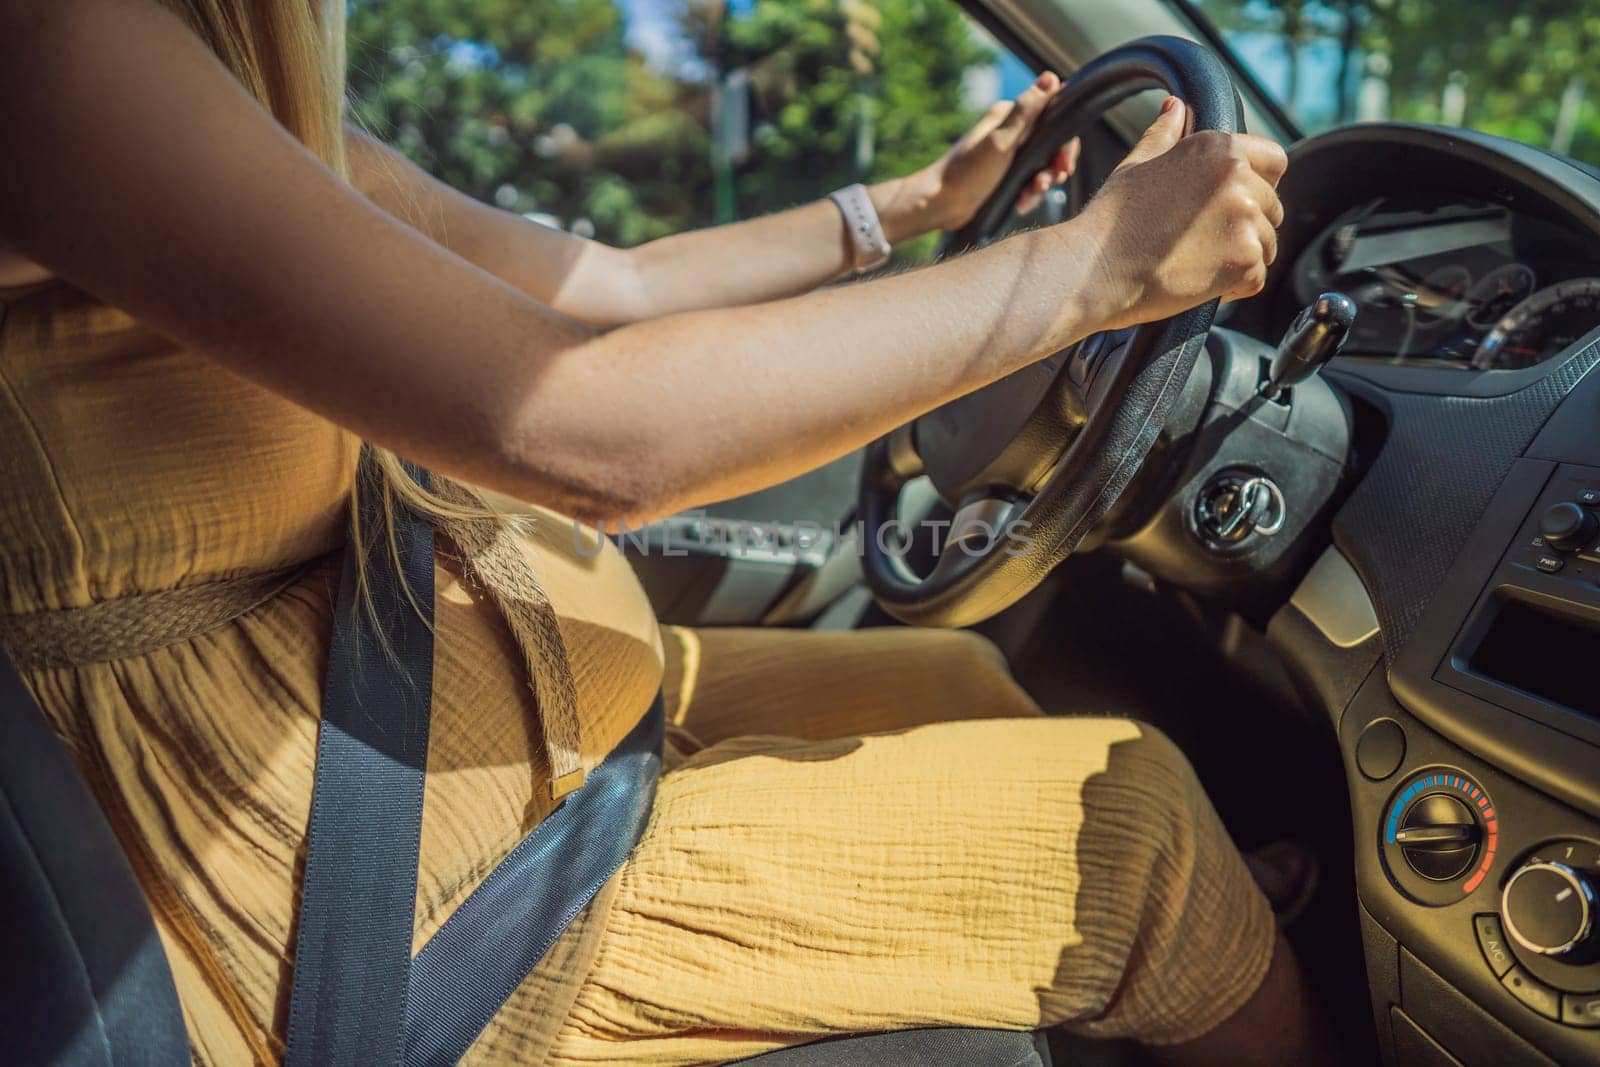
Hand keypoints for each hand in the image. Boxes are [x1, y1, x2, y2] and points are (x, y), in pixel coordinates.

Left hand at [875, 72, 1079, 237]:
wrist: (938, 204)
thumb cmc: (966, 173)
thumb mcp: (1000, 141)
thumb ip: (1026, 111)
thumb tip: (1050, 78)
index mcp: (1009, 116)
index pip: (1053, 118)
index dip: (1065, 142)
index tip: (1064, 163)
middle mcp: (1010, 131)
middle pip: (1051, 146)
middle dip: (1053, 168)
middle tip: (1045, 184)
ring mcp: (1008, 154)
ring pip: (1042, 167)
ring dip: (1041, 184)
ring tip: (1029, 197)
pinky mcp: (1004, 175)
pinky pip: (1029, 182)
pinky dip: (1029, 194)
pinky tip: (1021, 205)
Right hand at [1073, 97, 1286, 331]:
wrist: (1093, 270)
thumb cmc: (1109, 222)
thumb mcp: (1135, 167)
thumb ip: (1164, 136)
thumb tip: (1175, 107)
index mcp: (1216, 148)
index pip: (1274, 160)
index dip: (1258, 184)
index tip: (1230, 204)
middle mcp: (1237, 178)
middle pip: (1272, 206)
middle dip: (1247, 226)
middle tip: (1202, 242)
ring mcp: (1244, 220)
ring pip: (1268, 244)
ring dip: (1241, 257)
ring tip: (1196, 263)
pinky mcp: (1244, 261)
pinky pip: (1257, 277)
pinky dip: (1234, 285)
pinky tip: (1199, 282)